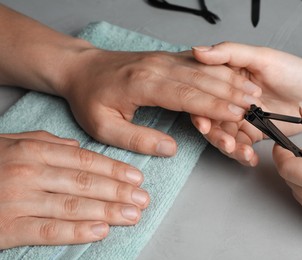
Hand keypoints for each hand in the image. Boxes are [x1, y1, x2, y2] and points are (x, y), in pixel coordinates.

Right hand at [0, 131, 149, 248]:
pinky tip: (102, 231)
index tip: (137, 178)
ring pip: (73, 206)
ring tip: (133, 215)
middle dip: (119, 192)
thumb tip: (75, 146)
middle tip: (144, 199)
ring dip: (108, 212)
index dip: (114, 169)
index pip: (84, 159)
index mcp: (32, 149)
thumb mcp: (10, 142)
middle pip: (85, 183)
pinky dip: (78, 232)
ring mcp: (17, 200)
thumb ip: (44, 141)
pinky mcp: (7, 228)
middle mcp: (28, 172)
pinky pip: (49, 231)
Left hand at [60, 48, 260, 156]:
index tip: (238, 113)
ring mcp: (162, 60)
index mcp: (143, 85)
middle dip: (231, 91)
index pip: (187, 95)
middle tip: (255, 102)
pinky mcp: (165, 58)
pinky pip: (197, 62)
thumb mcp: (103, 127)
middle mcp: (157, 68)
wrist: (81, 68)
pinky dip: (218, 69)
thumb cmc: (90, 98)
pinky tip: (232, 74)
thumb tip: (170, 149)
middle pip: (202, 79)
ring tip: (252, 89)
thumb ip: (138, 139)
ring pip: (203, 69)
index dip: (215, 105)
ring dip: (229, 79)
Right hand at [191, 42, 301, 165]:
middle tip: (226, 143)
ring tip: (243, 152)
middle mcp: (230, 99)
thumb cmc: (294, 70)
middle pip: (211, 121)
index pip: (204, 96)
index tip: (205, 124)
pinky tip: (250, 157)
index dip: (201, 111)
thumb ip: (229, 53)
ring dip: (229, 147)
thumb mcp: (261, 56)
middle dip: (216, 135)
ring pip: (224, 136)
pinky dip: (243, 154)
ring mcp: (241, 117)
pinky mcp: (253, 132)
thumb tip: (199, 51)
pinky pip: (241, 145)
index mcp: (226, 79)